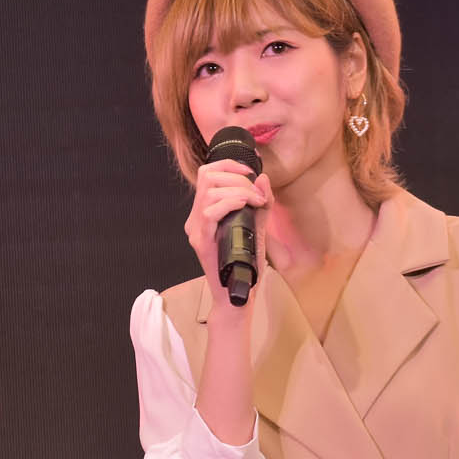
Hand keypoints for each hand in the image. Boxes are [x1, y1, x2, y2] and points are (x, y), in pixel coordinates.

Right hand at [183, 157, 271, 301]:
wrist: (238, 294)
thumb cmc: (246, 264)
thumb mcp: (257, 226)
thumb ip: (260, 203)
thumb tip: (262, 178)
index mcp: (205, 211)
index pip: (207, 174)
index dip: (228, 165)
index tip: (250, 172)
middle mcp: (196, 218)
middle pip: (207, 177)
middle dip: (237, 177)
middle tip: (256, 194)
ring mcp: (196, 230)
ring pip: (209, 192)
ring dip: (237, 190)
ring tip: (254, 202)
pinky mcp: (200, 242)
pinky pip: (209, 212)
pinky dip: (230, 202)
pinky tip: (244, 205)